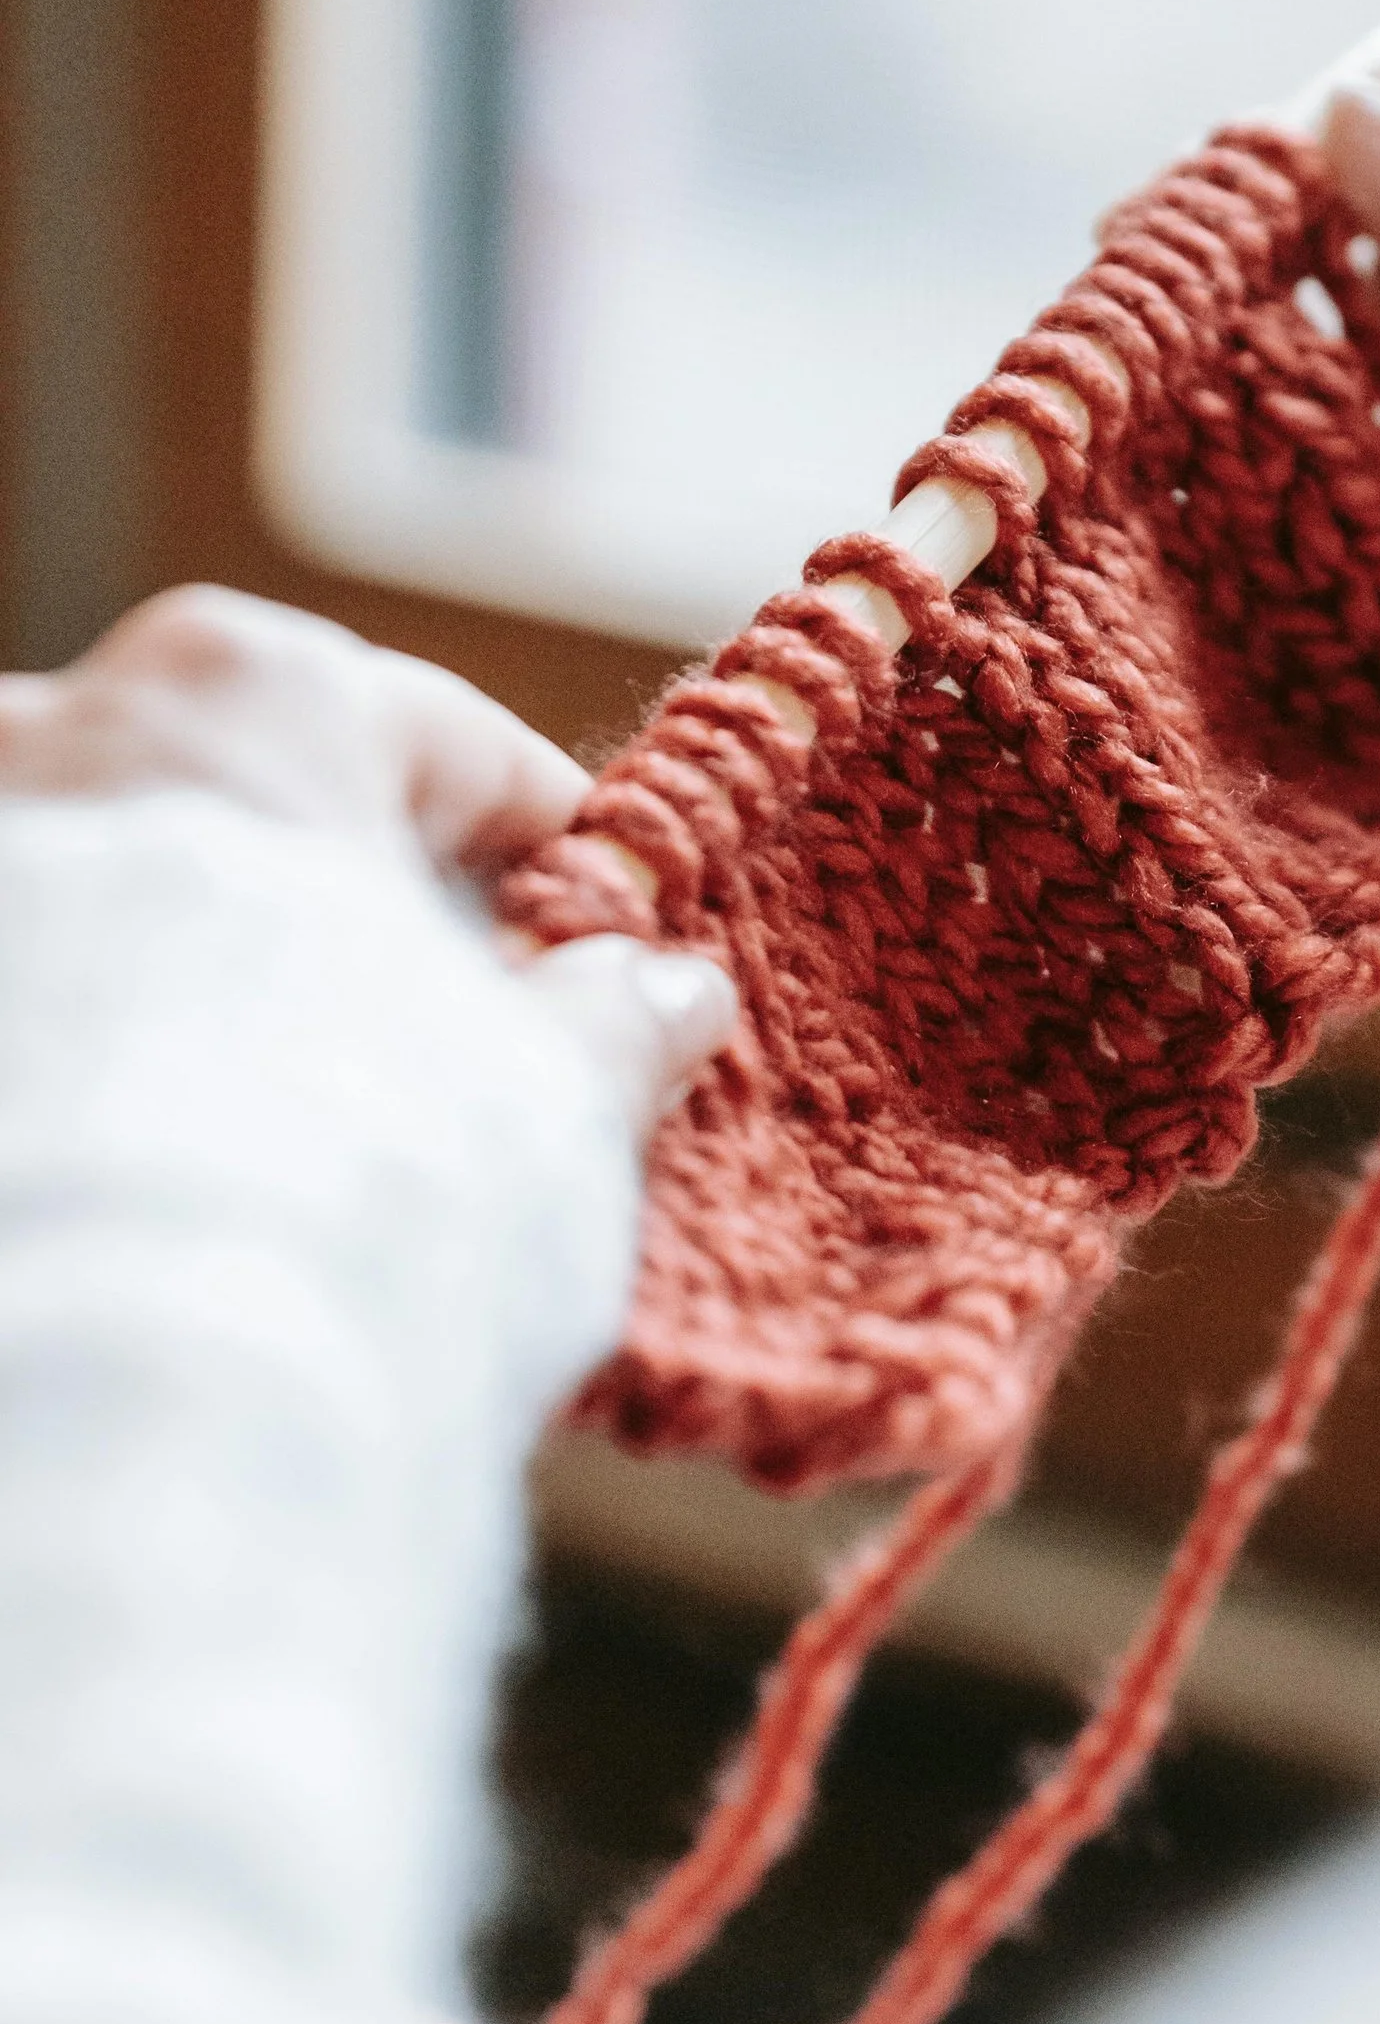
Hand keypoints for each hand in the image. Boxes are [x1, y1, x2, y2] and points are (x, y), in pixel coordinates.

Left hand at [0, 585, 732, 1128]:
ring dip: (243, 993)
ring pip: (155, 903)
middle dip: (377, 928)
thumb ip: (616, 1022)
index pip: (459, 747)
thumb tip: (670, 993)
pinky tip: (201, 1165)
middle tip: (477, 1062)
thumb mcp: (544, 1091)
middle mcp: (80, 722)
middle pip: (286, 813)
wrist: (109, 1334)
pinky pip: (65, 986)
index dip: (560, 865)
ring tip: (330, 1137)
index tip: (608, 954)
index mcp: (259, 688)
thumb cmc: (345, 1165)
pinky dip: (135, 1053)